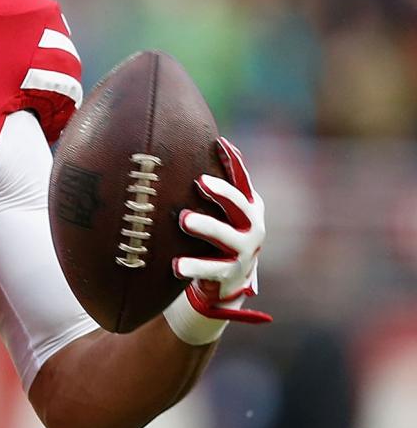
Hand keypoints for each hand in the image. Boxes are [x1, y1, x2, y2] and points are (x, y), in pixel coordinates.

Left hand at [173, 137, 270, 324]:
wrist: (226, 284)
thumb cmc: (216, 239)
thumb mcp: (219, 213)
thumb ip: (209, 191)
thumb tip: (181, 148)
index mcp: (249, 208)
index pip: (242, 181)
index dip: (234, 162)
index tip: (219, 143)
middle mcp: (252, 227)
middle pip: (239, 205)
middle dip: (221, 192)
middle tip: (199, 182)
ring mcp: (243, 252)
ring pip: (225, 236)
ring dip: (206, 226)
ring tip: (183, 219)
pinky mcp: (231, 274)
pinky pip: (211, 269)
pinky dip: (194, 266)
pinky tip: (176, 265)